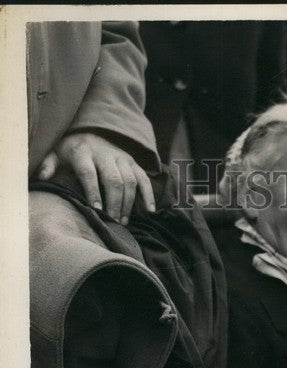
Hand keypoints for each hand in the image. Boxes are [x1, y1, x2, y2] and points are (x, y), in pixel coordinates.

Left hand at [36, 131, 154, 224]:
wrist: (90, 131)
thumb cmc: (71, 151)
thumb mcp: (55, 153)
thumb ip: (48, 165)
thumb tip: (42, 177)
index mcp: (82, 152)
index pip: (89, 173)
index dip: (93, 192)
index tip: (97, 210)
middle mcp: (104, 153)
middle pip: (113, 179)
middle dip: (114, 202)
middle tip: (113, 221)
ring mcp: (120, 157)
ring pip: (129, 180)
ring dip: (128, 203)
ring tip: (124, 221)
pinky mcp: (132, 161)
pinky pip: (143, 178)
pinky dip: (149, 194)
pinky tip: (149, 211)